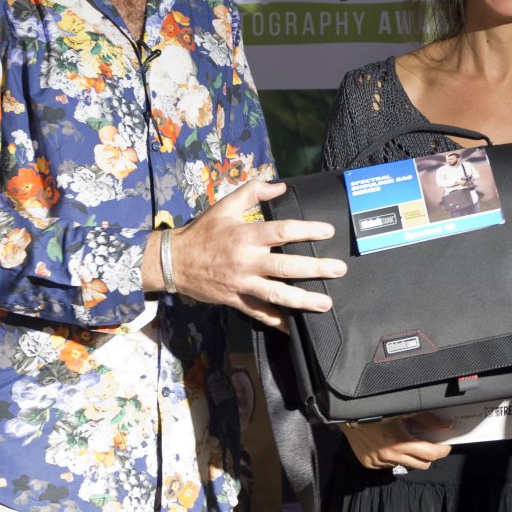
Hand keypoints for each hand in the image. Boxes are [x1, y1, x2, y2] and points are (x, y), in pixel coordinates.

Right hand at [143, 178, 345, 329]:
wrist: (173, 261)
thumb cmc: (203, 231)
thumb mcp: (225, 206)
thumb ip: (252, 192)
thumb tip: (280, 185)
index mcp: (245, 235)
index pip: (282, 231)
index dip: (307, 230)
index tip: (328, 232)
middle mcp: (246, 260)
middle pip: (286, 266)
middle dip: (315, 269)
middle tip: (338, 270)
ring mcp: (241, 283)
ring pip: (276, 294)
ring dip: (303, 300)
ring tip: (325, 304)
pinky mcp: (235, 300)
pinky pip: (258, 313)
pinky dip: (276, 320)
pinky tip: (293, 326)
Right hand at [340, 414, 454, 470]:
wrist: (348, 414)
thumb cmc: (377, 408)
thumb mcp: (404, 411)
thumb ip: (427, 419)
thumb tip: (445, 427)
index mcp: (400, 442)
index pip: (430, 454)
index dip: (442, 451)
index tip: (446, 446)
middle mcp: (390, 456)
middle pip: (422, 465)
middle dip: (430, 456)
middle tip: (430, 445)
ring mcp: (379, 462)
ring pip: (405, 465)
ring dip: (410, 456)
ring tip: (407, 443)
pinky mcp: (370, 464)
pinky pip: (389, 465)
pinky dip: (394, 457)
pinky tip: (389, 445)